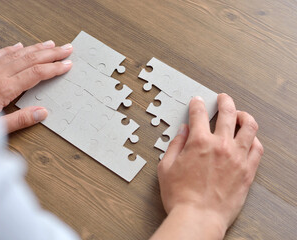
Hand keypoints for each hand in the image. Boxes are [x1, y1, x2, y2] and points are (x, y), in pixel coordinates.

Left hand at [0, 40, 72, 132]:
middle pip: (30, 59)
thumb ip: (21, 120)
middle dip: (51, 53)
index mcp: (4, 88)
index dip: (54, 68)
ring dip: (35, 48)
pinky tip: (18, 46)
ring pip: (17, 53)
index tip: (66, 65)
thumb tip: (42, 113)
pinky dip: (11, 49)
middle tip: (66, 49)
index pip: (36, 73)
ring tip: (49, 44)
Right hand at [152, 93, 262, 238]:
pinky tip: (249, 139)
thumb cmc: (181, 196)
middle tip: (222, 98)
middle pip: (227, 113)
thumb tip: (182, 131)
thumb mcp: (166, 167)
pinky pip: (257, 148)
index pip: (199, 114)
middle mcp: (221, 146)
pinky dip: (253, 139)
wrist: (198, 218)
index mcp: (199, 143)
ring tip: (239, 114)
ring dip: (243, 116)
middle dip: (224, 101)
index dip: (197, 105)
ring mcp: (237, 157)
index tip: (197, 102)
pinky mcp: (247, 171)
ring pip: (249, 126)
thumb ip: (175, 145)